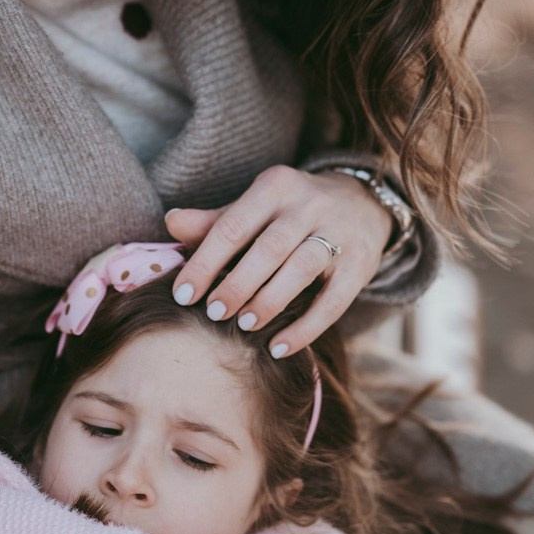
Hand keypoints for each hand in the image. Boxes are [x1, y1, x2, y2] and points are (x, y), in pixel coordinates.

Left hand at [164, 166, 393, 355]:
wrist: (362, 203)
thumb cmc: (291, 212)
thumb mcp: (256, 207)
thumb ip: (216, 221)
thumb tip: (171, 223)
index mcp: (276, 186)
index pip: (233, 225)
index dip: (206, 262)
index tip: (183, 294)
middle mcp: (310, 204)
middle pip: (269, 247)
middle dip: (238, 283)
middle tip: (214, 313)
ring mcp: (340, 233)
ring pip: (303, 268)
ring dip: (271, 300)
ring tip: (245, 326)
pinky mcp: (361, 263)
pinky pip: (335, 301)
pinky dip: (307, 328)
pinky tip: (280, 347)